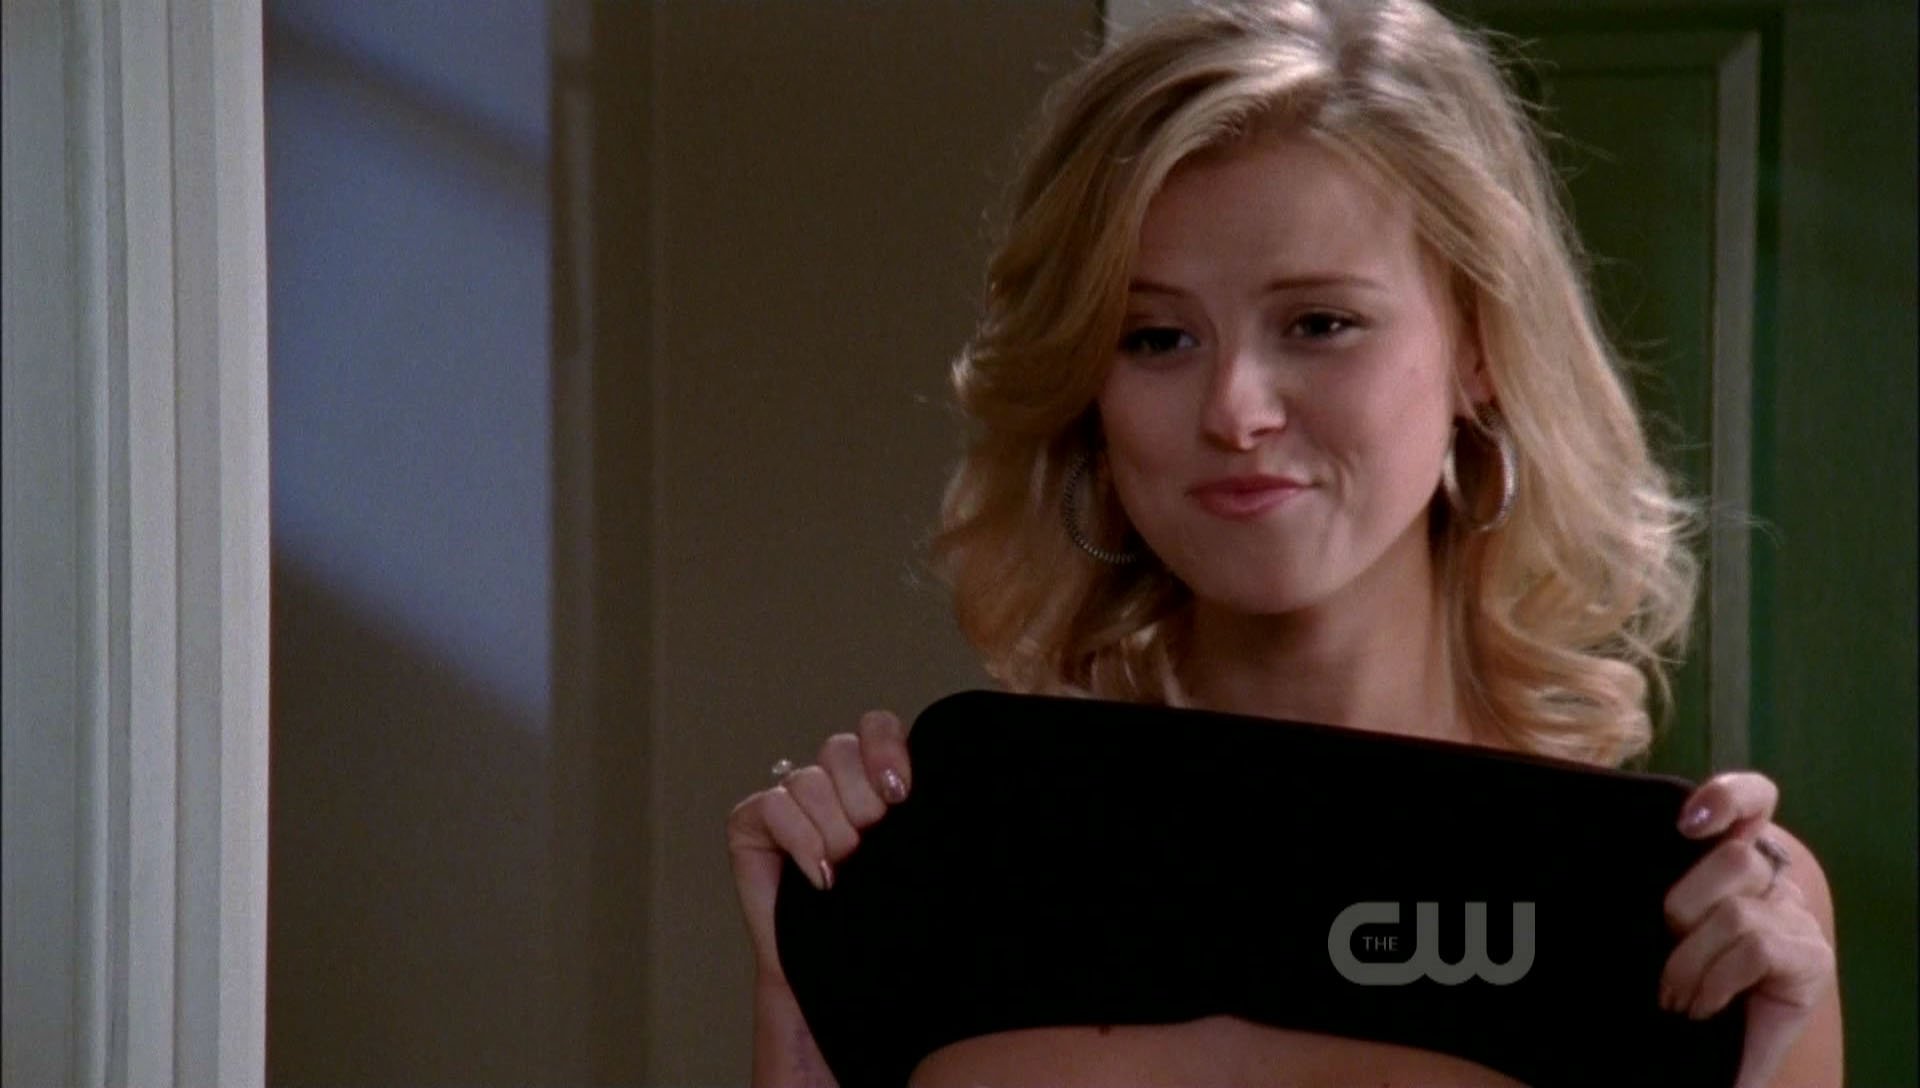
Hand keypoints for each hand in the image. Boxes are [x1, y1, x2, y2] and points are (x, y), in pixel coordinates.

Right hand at [725, 710, 913, 1077]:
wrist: (837, 976)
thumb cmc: (883, 921)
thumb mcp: (917, 860)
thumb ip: (925, 815)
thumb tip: (963, 786)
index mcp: (872, 778)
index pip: (876, 725)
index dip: (886, 749)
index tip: (902, 795)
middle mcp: (830, 783)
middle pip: (840, 749)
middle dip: (861, 800)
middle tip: (870, 842)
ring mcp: (788, 801)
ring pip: (808, 780)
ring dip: (831, 829)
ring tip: (844, 867)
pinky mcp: (751, 823)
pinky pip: (771, 806)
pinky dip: (798, 840)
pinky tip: (818, 878)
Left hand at [1660, 771, 1839, 1087]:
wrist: (1709, 1054)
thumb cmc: (1670, 983)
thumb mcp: (1648, 927)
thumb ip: (1648, 883)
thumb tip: (1597, 846)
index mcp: (1732, 857)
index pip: (1752, 801)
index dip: (1727, 797)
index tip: (1685, 824)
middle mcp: (1771, 879)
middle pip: (1733, 857)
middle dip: (1682, 907)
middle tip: (1664, 951)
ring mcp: (1795, 917)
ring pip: (1736, 912)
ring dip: (1691, 961)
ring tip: (1675, 996)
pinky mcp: (1811, 958)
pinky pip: (1757, 948)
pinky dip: (1718, 980)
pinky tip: (1703, 1006)